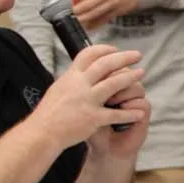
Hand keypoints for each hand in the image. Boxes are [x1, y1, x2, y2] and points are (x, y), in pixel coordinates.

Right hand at [31, 44, 145, 150]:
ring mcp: (86, 100)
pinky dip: (130, 113)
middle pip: (105, 64)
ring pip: (114, 83)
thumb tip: (78, 72)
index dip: (104, 49)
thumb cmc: (48, 114)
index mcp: (70, 77)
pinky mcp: (92, 118)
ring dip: (130, 77)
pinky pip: (116, 114)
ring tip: (141, 73)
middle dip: (124, 58)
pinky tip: (139, 113)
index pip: (88, 54)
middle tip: (137, 55)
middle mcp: (79, 85)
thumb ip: (70, 81)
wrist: (42, 133)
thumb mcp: (57, 89)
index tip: (115, 50)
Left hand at [72, 0, 138, 29]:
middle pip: (92, 3)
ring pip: (97, 12)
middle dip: (80, 9)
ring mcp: (114, 4)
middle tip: (72, 12)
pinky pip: (104, 19)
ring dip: (86, 18)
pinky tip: (88, 26)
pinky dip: (96, 24)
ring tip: (77, 20)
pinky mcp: (117, 12)